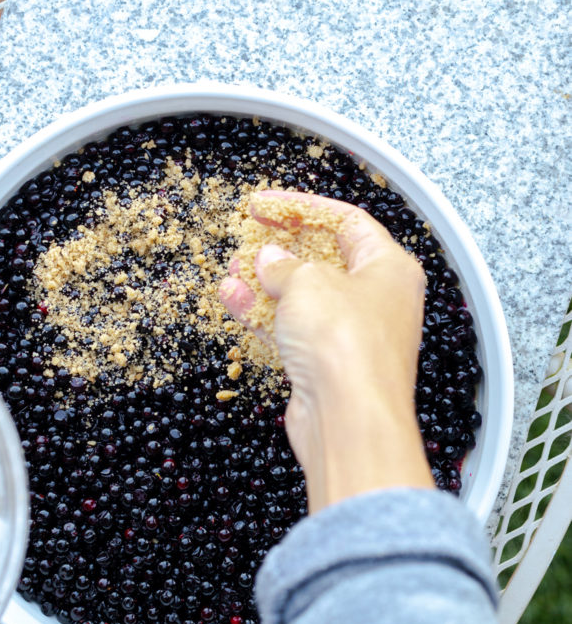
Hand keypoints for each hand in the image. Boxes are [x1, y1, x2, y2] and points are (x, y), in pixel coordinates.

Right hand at [219, 191, 434, 512]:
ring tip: (233, 268)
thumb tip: (271, 259)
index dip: (304, 207)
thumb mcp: (309, 282)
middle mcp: (377, 301)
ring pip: (303, 299)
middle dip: (281, 248)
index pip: (347, 222)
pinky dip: (263, 316)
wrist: (348, 419)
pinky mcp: (327, 366)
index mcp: (390, 269)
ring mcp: (351, 336)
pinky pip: (292, 331)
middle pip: (324, 261)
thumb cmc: (347, 345)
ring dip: (265, 283)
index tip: (266, 203)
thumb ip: (285, 264)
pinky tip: (233, 300)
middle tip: (248, 235)